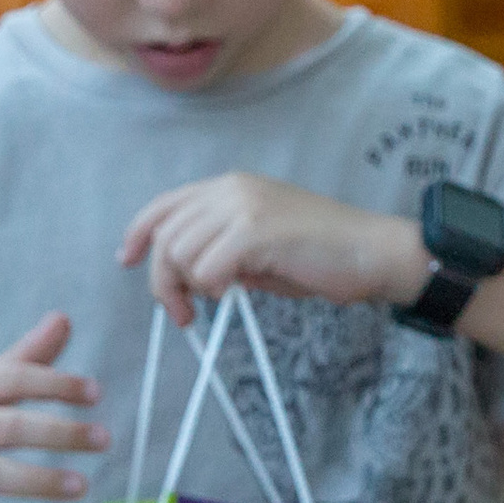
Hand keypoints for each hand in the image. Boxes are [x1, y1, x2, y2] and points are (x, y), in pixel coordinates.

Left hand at [119, 173, 430, 323]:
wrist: (375, 252)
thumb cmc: (329, 255)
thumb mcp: (266, 249)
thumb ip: (228, 251)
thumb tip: (197, 276)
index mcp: (231, 188)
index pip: (165, 205)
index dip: (138, 234)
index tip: (128, 260)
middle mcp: (231, 190)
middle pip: (167, 235)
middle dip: (164, 280)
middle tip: (182, 314)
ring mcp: (244, 207)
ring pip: (182, 253)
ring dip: (190, 287)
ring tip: (215, 303)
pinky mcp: (257, 231)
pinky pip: (208, 267)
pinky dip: (213, 287)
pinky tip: (233, 295)